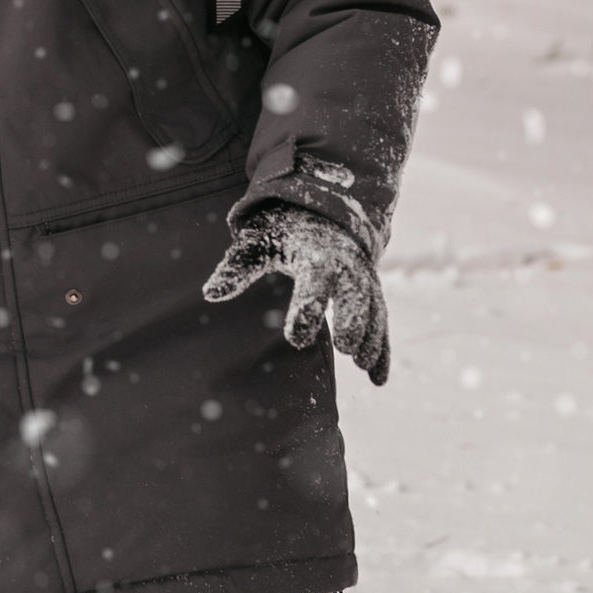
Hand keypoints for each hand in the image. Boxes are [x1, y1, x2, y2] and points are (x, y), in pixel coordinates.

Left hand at [203, 203, 390, 386]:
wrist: (323, 212)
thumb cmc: (283, 233)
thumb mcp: (258, 241)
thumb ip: (238, 266)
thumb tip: (210, 293)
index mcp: (315, 254)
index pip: (315, 280)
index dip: (308, 308)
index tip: (296, 339)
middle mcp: (346, 266)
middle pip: (355, 295)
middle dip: (353, 320)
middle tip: (345, 348)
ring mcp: (363, 280)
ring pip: (373, 310)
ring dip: (372, 337)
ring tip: (362, 364)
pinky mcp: (372, 294)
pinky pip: (381, 322)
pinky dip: (382, 349)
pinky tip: (378, 379)